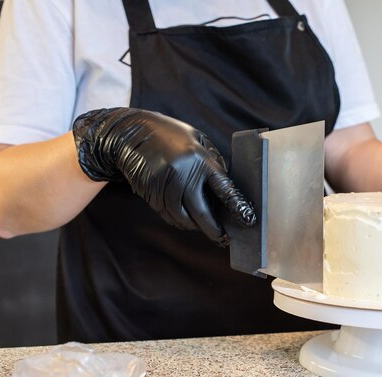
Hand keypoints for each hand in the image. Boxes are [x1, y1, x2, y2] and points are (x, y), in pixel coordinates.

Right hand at [72, 107, 254, 244]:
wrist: (133, 133)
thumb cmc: (172, 136)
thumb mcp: (198, 141)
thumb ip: (212, 164)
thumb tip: (227, 191)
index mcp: (199, 158)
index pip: (223, 188)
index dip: (236, 206)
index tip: (247, 220)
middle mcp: (182, 174)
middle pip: (201, 212)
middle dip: (214, 229)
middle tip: (224, 238)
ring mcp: (164, 185)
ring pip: (184, 218)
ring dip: (196, 228)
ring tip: (206, 229)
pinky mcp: (151, 194)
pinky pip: (169, 215)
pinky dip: (180, 222)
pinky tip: (188, 222)